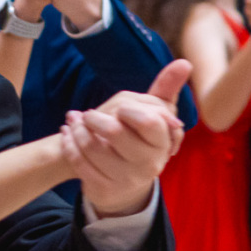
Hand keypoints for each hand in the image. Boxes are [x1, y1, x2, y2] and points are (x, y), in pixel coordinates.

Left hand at [62, 60, 191, 216]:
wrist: (124, 179)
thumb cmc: (141, 139)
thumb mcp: (155, 114)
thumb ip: (166, 89)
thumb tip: (184, 62)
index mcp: (163, 142)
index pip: (149, 122)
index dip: (130, 111)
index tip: (120, 108)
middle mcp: (148, 164)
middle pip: (116, 133)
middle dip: (95, 118)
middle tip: (87, 113)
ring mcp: (126, 179)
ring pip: (92, 148)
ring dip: (77, 130)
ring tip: (73, 121)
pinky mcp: (104, 189)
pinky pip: (80, 164)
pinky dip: (69, 145)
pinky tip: (67, 134)